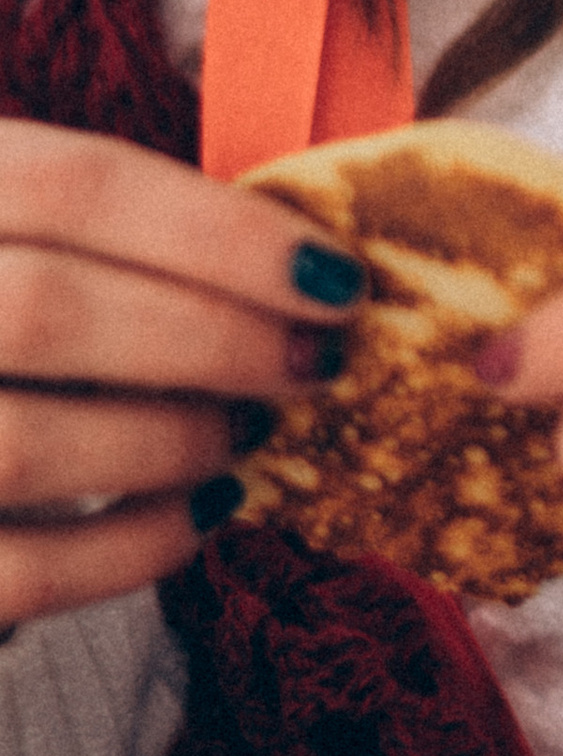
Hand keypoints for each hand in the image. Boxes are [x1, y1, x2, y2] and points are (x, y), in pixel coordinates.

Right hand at [0, 119, 368, 628]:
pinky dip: (129, 550)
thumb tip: (300, 271)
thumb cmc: (4, 305)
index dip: (221, 232)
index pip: (76, 183)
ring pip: (22, 447)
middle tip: (316, 362)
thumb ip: (112, 235)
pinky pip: (17, 571)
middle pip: (50, 308)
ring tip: (251, 433)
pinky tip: (203, 516)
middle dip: (213, 338)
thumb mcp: (27, 232)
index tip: (336, 277)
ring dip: (170, 441)